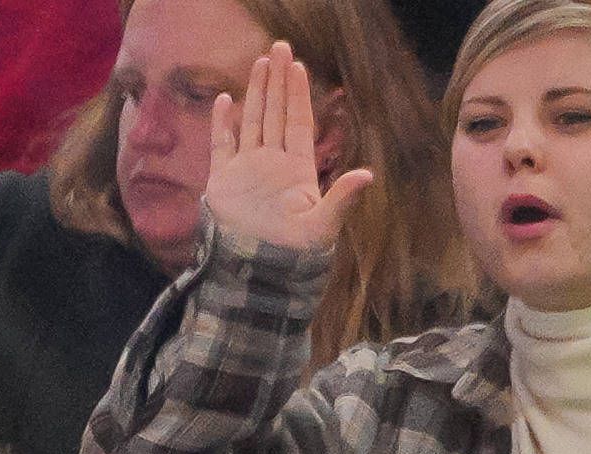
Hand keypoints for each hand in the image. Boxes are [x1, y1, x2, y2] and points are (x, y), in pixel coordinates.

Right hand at [204, 40, 371, 254]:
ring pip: (252, 121)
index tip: (297, 66)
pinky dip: (223, 123)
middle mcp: (273, 162)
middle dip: (278, 81)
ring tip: (259, 63)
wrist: (260, 269)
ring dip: (256, 92)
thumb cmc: (297, 252)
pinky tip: (226, 100)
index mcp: (298, 169)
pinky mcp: (224, 179)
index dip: (298, 94)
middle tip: (279, 47)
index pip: (298, 122)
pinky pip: (223, 144)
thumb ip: (342, 198)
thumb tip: (368, 175)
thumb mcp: (324, 225)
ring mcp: (248, 168)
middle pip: (276, 113)